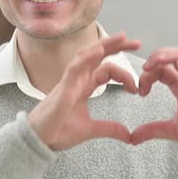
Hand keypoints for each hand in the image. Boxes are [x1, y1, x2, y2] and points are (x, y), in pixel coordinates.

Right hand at [28, 32, 140, 150]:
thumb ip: (110, 129)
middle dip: (117, 46)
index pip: (106, 68)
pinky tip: (98, 51)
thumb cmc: (58, 130)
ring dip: (104, 45)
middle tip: (137, 43)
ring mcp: (70, 81)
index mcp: (84, 86)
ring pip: (87, 55)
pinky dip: (86, 58)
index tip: (137, 88)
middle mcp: (78, 79)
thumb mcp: (90, 129)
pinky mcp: (63, 88)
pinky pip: (74, 68)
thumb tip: (129, 135)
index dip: (124, 73)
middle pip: (98, 55)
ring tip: (120, 37)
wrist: (39, 140)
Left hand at [131, 47, 177, 155]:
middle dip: (157, 58)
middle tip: (145, 67)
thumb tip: (131, 139)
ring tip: (157, 61)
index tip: (140, 91)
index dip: (148, 75)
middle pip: (173, 56)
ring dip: (171, 56)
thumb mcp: (172, 130)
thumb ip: (152, 130)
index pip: (161, 69)